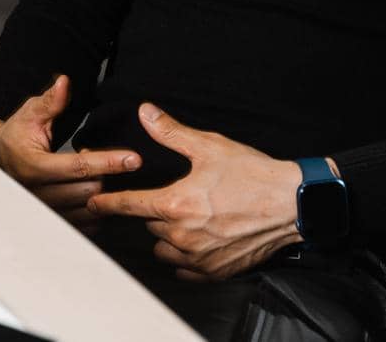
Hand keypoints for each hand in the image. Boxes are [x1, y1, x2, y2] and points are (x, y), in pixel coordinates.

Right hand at [0, 74, 141, 234]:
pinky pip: (85, 224)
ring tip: (93, 173)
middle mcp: (38, 194)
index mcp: (34, 167)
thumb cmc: (15, 134)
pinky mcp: (52, 223)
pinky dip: (96, 209)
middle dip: (103, 173)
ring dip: (101, 191)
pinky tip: (94, 191)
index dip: (109, 161)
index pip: (79, 166)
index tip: (133, 158)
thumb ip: (50, 101)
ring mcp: (45, 212)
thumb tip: (64, 83)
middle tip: (98, 156)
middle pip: (89, 189)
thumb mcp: (30, 113)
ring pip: (89, 208)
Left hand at [85, 103, 305, 281]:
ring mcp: (198, 258)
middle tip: (175, 198)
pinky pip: (184, 270)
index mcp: (175, 204)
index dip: (107, 202)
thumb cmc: (253, 174)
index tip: (93, 203)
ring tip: (187, 218)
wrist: (291, 204)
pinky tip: (198, 240)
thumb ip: (171, 133)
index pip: (127, 205)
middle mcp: (182, 236)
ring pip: (164, 249)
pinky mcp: (215, 271)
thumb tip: (146, 113)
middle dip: (155, 211)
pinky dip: (185, 257)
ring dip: (167, 236)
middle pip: (149, 225)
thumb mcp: (209, 146)